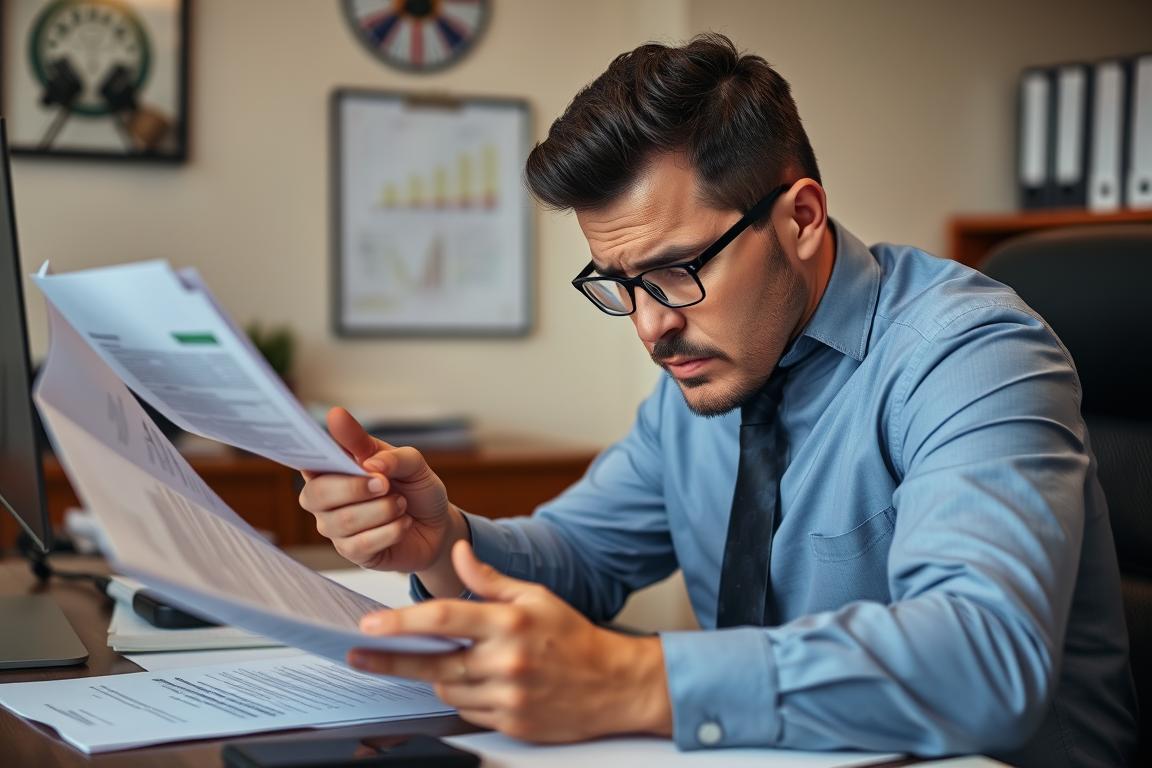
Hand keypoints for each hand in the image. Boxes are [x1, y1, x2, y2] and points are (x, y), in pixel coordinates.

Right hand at [299, 407, 466, 577]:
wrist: (436, 525)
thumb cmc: (415, 488)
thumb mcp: (411, 463)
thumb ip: (388, 455)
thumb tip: (369, 463)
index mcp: (333, 465)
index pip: (308, 457)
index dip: (316, 453)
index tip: (337, 444)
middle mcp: (324, 496)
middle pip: (316, 493)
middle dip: (355, 487)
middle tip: (385, 484)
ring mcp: (334, 526)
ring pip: (344, 520)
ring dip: (383, 510)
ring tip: (401, 504)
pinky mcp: (350, 551)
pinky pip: (361, 544)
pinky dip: (391, 531)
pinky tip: (404, 523)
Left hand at [349, 541, 672, 741]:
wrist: (615, 684)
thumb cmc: (574, 637)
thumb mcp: (536, 596)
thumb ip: (490, 579)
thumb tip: (458, 553)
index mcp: (511, 623)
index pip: (443, 620)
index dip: (401, 623)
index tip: (370, 625)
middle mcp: (507, 662)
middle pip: (432, 664)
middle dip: (390, 660)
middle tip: (360, 656)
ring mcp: (509, 697)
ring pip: (447, 690)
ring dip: (436, 677)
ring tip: (441, 662)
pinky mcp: (512, 724)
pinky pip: (468, 712)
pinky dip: (462, 696)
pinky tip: (473, 683)